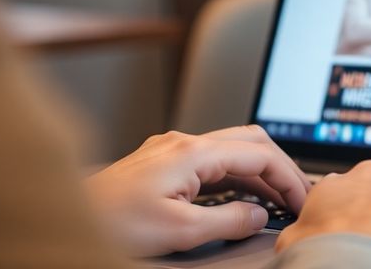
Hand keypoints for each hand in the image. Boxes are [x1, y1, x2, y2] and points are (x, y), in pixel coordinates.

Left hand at [85, 126, 310, 256]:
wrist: (68, 217)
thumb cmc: (112, 221)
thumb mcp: (180, 230)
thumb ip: (228, 219)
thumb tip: (258, 215)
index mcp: (192, 152)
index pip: (258, 153)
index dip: (288, 176)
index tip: (302, 199)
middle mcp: (183, 142)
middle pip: (250, 140)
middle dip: (279, 165)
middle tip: (297, 194)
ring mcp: (171, 148)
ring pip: (232, 148)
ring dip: (258, 170)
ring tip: (277, 197)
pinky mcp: (162, 161)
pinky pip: (212, 159)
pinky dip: (236, 174)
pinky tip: (241, 194)